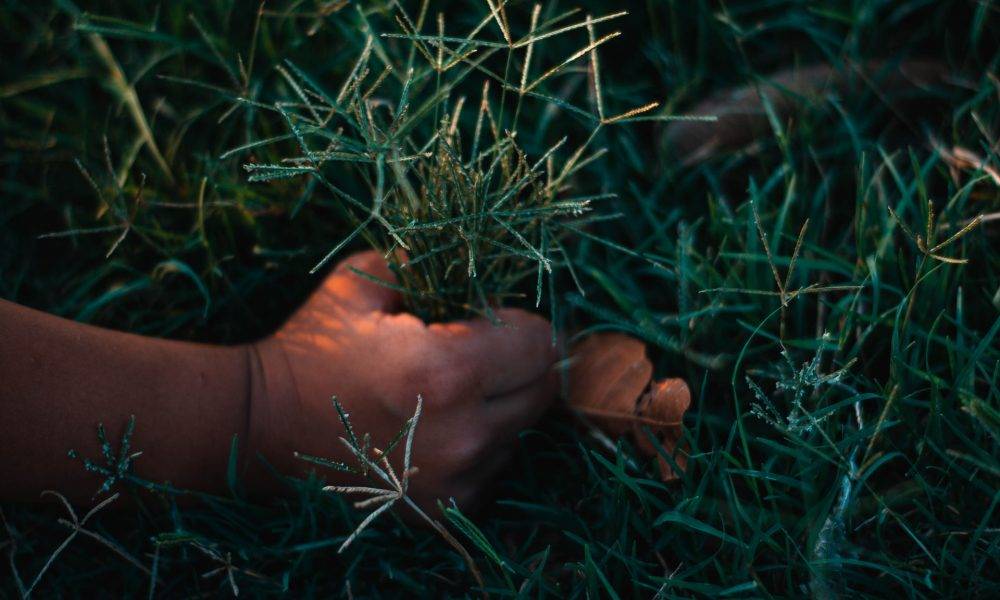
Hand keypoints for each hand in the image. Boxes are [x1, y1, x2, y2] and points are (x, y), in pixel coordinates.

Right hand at [248, 251, 558, 508]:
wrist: (260, 427)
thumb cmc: (312, 348)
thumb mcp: (362, 282)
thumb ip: (427, 263)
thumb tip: (477, 264)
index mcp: (449, 370)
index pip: (541, 344)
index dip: (524, 324)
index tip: (495, 320)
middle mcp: (464, 434)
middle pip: (543, 391)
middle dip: (521, 365)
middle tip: (482, 352)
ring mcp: (456, 480)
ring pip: (521, 432)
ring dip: (502, 408)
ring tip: (449, 393)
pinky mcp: (444, 511)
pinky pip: (493, 469)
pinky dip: (480, 447)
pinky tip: (438, 429)